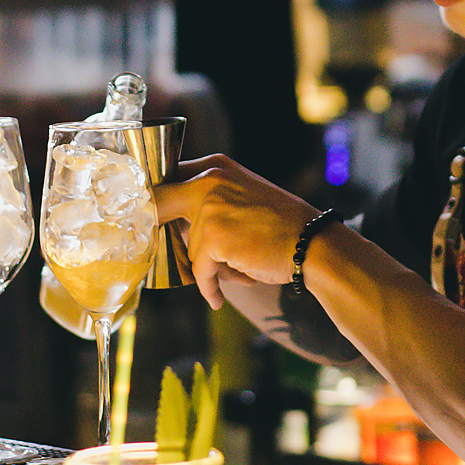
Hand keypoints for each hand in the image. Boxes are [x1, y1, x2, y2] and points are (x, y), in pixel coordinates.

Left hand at [154, 156, 315, 309]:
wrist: (313, 244)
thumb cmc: (282, 227)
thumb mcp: (243, 197)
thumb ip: (209, 202)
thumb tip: (173, 227)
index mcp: (215, 167)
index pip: (168, 178)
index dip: (156, 203)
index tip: (151, 222)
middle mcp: (208, 180)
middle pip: (160, 204)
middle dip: (158, 230)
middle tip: (162, 252)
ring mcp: (210, 207)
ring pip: (189, 247)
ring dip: (208, 265)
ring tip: (239, 268)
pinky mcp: (214, 237)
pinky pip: (200, 271)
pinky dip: (210, 287)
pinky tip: (217, 298)